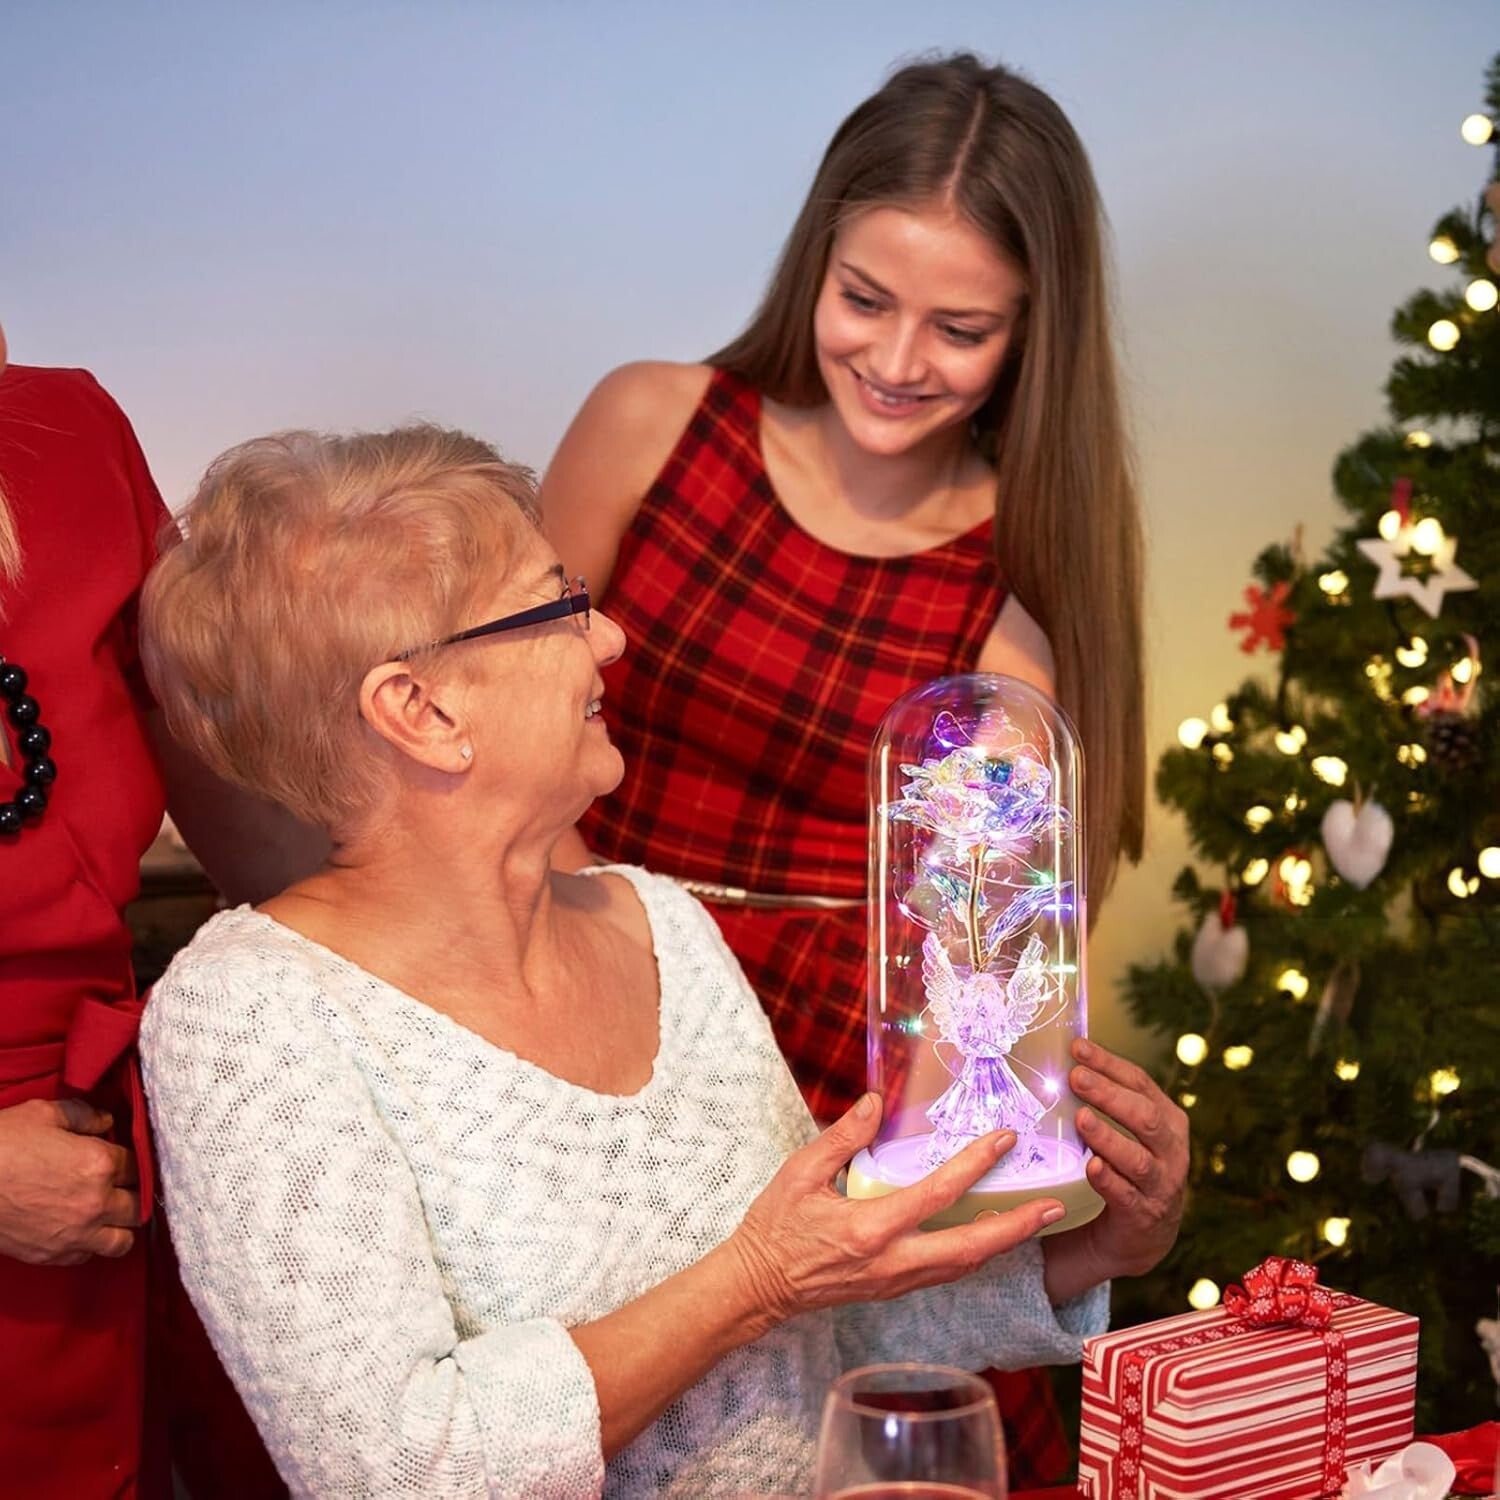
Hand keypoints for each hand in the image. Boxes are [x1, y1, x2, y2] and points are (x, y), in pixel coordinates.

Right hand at [0, 1098, 140, 1265]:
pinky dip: (90, 1245)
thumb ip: (84, 1115)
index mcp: (99, 1164)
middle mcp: (95, 1203)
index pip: (137, 1166)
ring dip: (119, 1226)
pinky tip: (80, 1229)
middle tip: (118, 1186)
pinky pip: (87, 1257)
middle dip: (131, 1194)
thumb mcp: (44, 1113)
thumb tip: (106, 1123)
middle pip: (137, 1207)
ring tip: (108, 1213)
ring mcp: (74, 1234)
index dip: (130, 1160)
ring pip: (121, 1241)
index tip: (121, 1159)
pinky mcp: (51, 1255)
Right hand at [727, 1092, 1065, 1332]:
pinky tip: (987, 1237)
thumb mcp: (800, 1173)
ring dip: (1001, 1243)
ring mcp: (895, 1282)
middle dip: (1016, 1228)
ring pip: (963, 1266)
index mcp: (871, 1229)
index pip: (938, 1193)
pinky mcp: (892, 1290)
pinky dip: (974, 1253)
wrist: (757, 1287)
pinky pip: (945, 1272)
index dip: (976, 1165)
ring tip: (1034, 1220)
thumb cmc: (774, 1227)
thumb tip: (874, 1103)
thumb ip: (841, 1138)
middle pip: (970, 1248)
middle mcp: (893, 1262)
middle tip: (1052, 1207)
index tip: (1004, 1140)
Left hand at [1046, 1037, 1187, 1294]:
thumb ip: (1105, 1101)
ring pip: (1138, 1158)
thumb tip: (1064, 1058)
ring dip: (1108, 1136)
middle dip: (1109, 1094)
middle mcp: (1172, 1150)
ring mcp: (1161, 1186)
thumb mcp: (1125, 1132)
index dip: (1109, 1064)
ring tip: (1081, 1118)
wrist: (1140, 1237)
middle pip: (1145, 1116)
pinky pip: (1127, 1197)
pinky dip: (1110, 1181)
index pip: (1140, 1083)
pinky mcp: (1144, 1216)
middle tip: (1075, 1077)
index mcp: (1167, 1120)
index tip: (1077, 1047)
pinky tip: (1092, 1167)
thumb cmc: (1125, 1171)